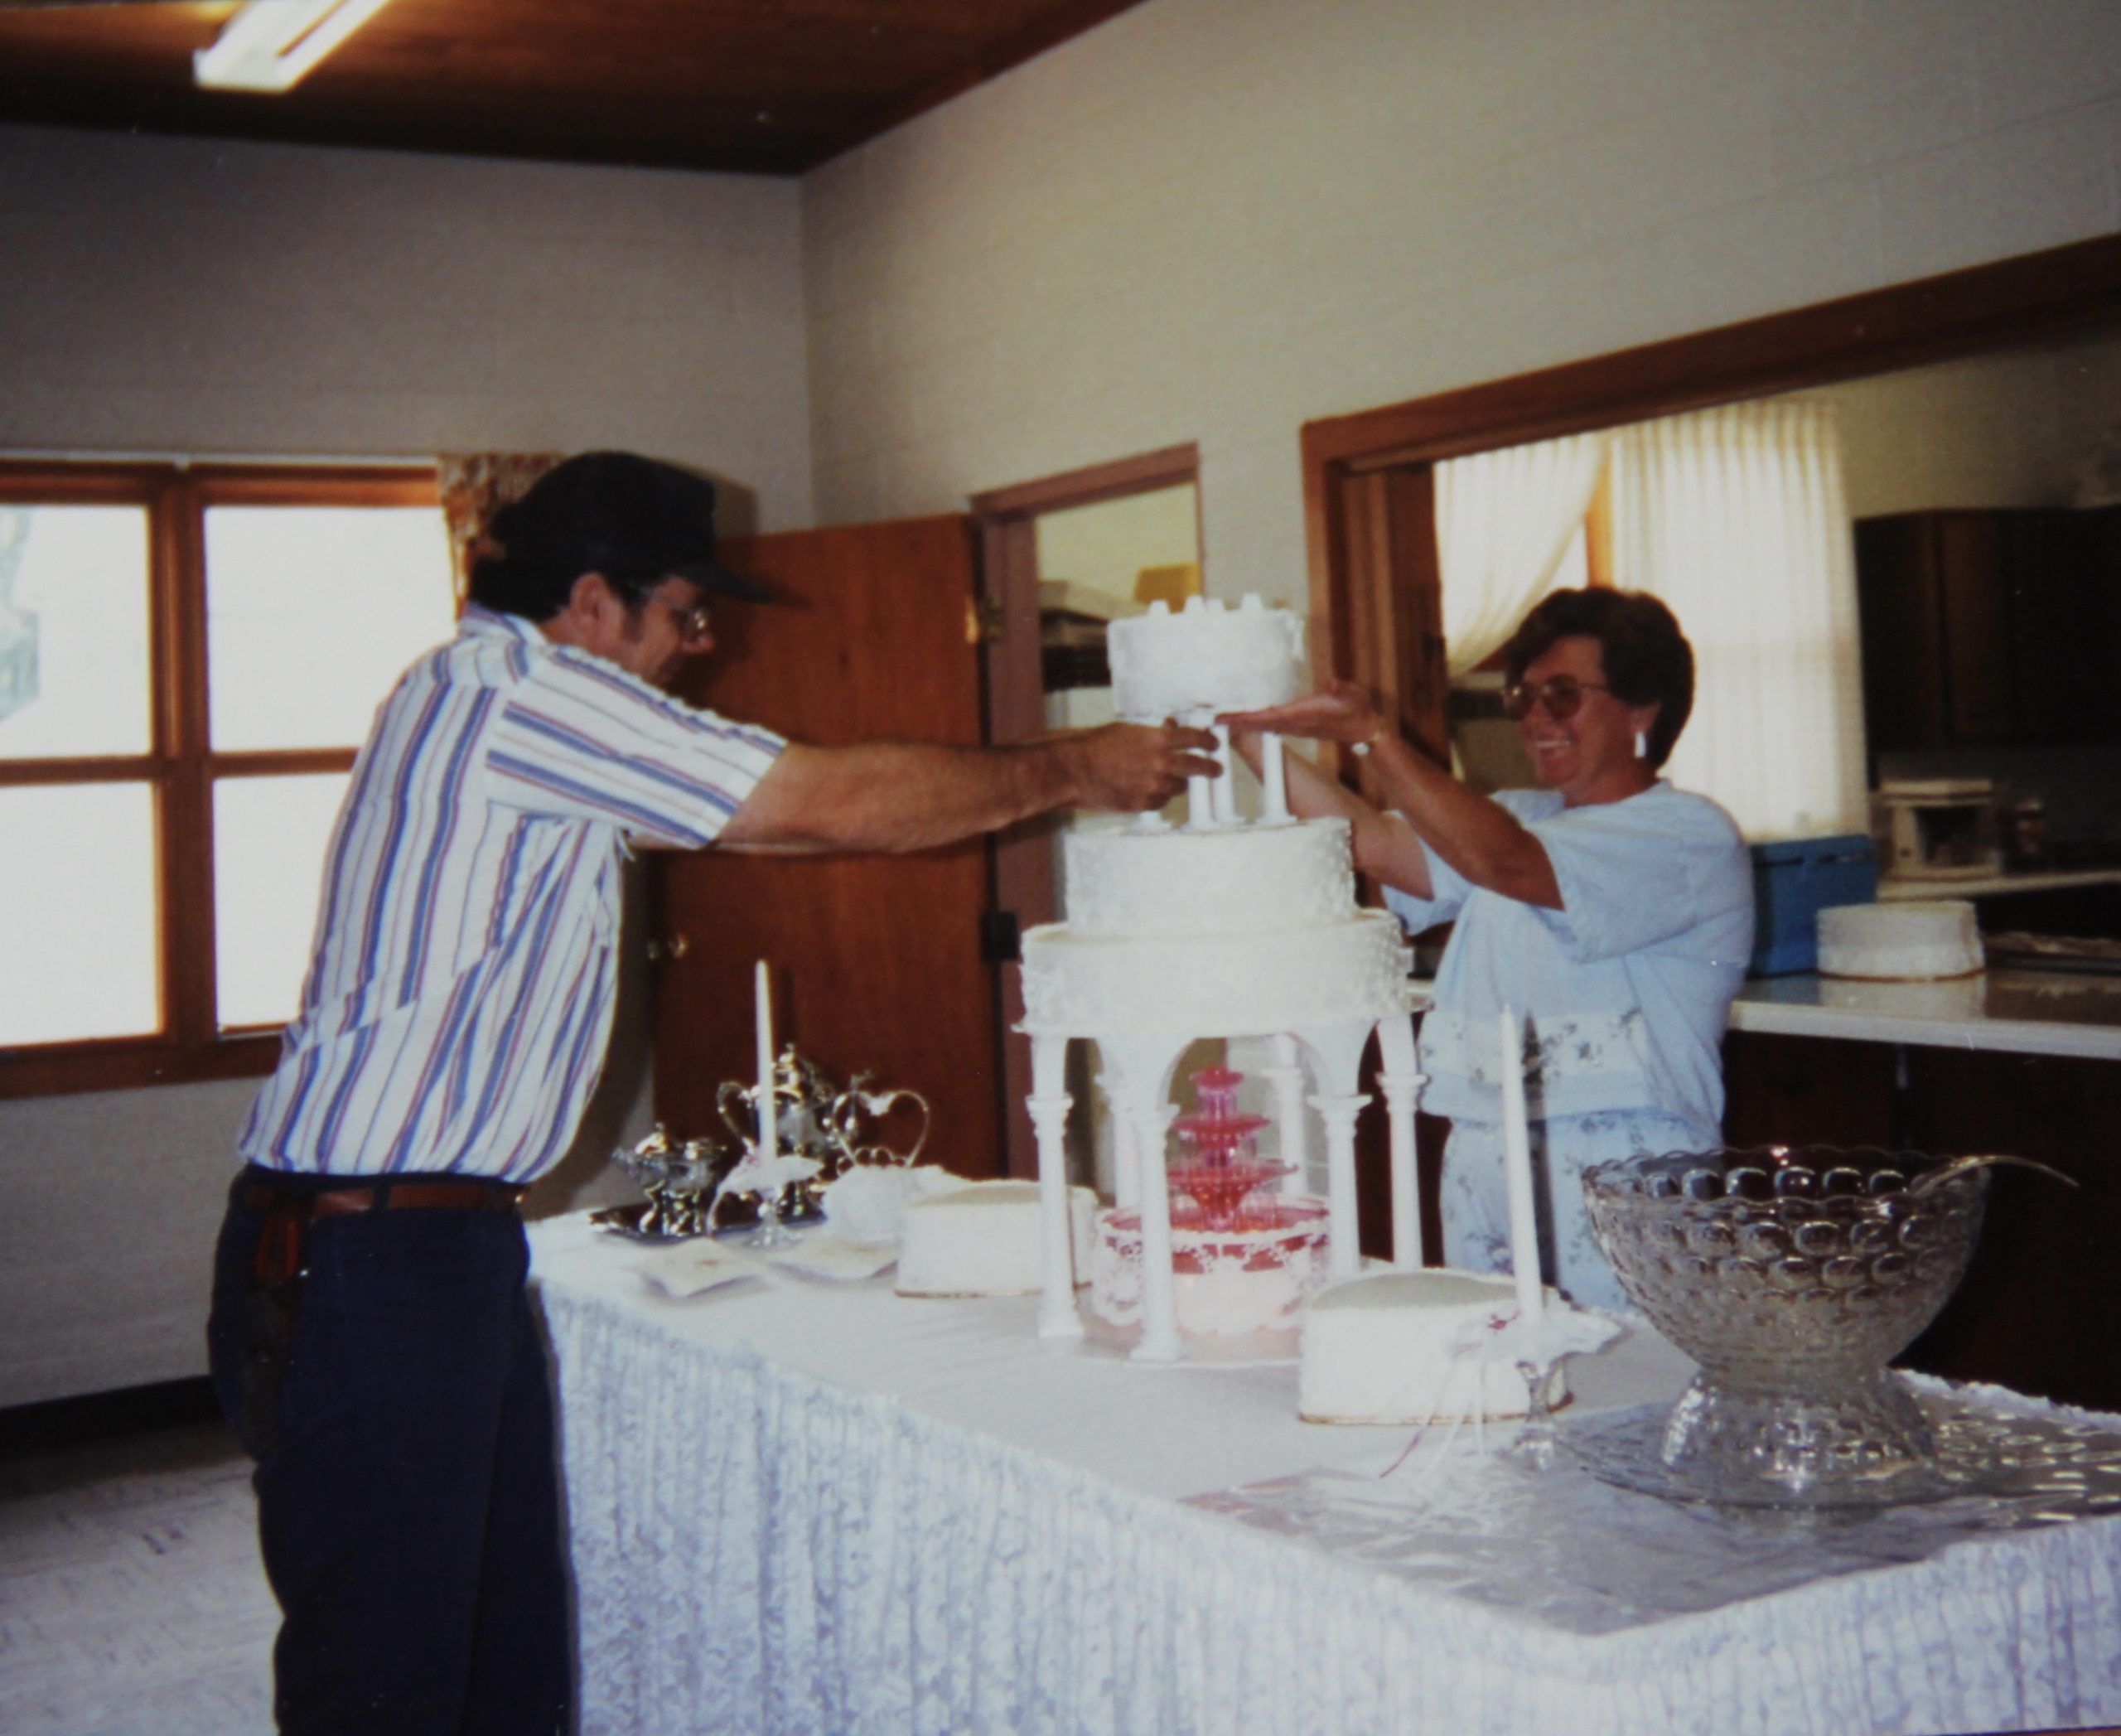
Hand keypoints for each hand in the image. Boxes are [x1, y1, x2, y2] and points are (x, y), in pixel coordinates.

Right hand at [1062, 719, 1219, 811]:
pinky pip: (1161, 801)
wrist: (1075, 770)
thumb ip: (1153, 731)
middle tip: (1216, 769)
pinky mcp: (1143, 803)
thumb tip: (1170, 727)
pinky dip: (1159, 795)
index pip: (1194, 738)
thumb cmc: (1096, 746)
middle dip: (1210, 768)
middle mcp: (1161, 763)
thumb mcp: (1128, 729)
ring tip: (1171, 779)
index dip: (1208, 741)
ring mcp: (1154, 786)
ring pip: (1179, 787)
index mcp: (1158, 740)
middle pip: (1196, 766)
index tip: (1213, 744)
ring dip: (1178, 782)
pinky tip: (1149, 789)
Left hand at [1219, 679, 1384, 746]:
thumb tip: (1332, 683)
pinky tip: (1240, 714)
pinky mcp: (1293, 723)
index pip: (1269, 717)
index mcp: (1303, 715)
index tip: (1227, 718)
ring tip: (1218, 715)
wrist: (1363, 729)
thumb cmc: (1357, 710)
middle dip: (1234, 720)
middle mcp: (1293, 723)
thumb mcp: (1353, 696)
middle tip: (1210, 717)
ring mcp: (1292, 725)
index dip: (1247, 718)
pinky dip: (1250, 719)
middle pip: (1257, 723)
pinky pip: (1266, 722)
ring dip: (1239, 721)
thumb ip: (1342, 689)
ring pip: (1260, 724)